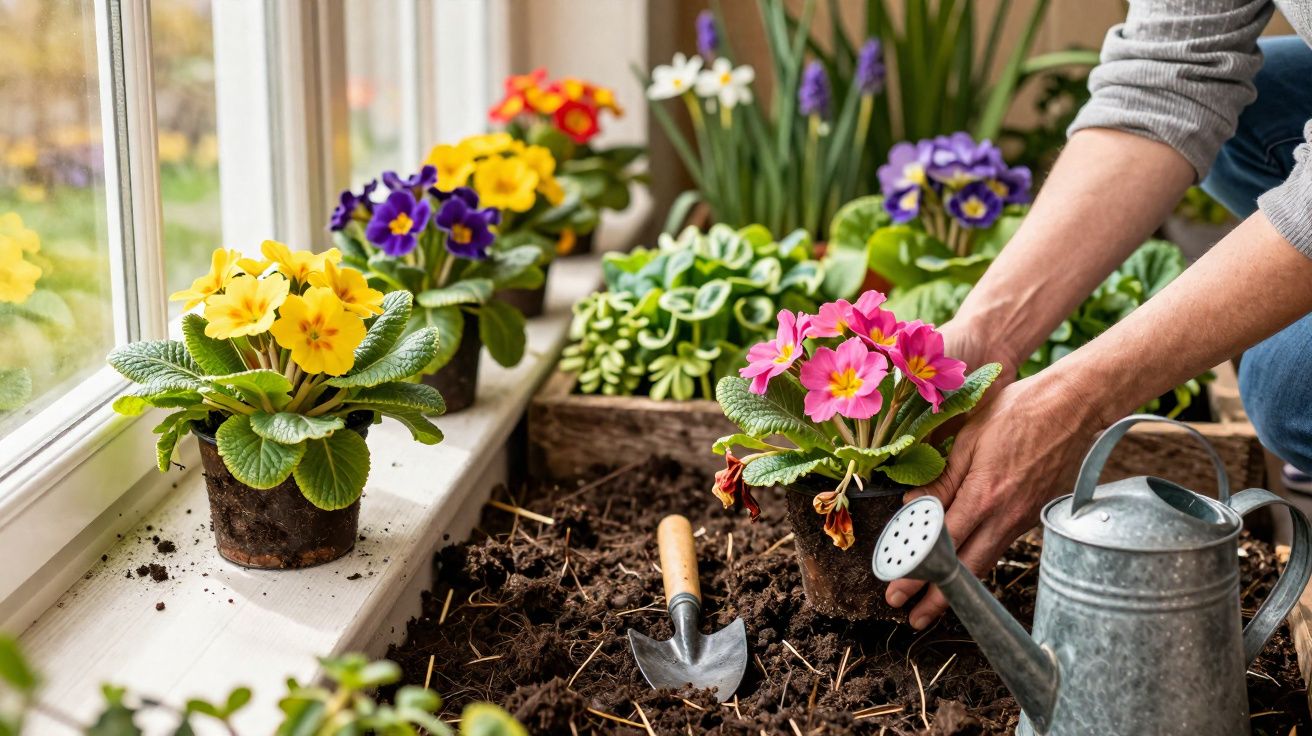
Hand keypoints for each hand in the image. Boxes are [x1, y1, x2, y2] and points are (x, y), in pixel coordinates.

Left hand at [884, 367, 1106, 628]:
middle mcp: (1006, 515)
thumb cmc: (1019, 412)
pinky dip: (978, 562)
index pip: (941, 546)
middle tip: (911, 618)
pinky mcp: (1035, 515)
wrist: (1076, 406)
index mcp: (984, 495)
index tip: (895, 591)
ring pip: (985, 561)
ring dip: (958, 586)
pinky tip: (963, 568)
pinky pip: (1000, 545)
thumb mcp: (969, 438)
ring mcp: (1024, 519)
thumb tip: (911, 506)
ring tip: (933, 603)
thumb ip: (941, 478)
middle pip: (966, 570)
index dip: (915, 573)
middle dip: (937, 599)